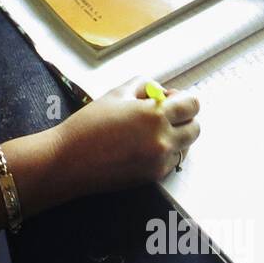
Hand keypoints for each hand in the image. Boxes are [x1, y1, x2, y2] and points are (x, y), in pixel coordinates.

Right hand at [49, 75, 200, 196]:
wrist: (69, 160)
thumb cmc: (88, 124)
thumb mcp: (115, 94)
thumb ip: (143, 86)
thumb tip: (161, 91)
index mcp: (155, 114)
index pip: (191, 105)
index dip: (183, 100)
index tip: (171, 99)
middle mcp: (163, 139)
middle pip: (195, 127)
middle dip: (183, 119)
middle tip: (163, 116)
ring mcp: (159, 161)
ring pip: (186, 146)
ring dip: (176, 137)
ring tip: (151, 132)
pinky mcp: (153, 176)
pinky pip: (172, 161)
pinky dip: (164, 153)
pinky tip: (142, 148)